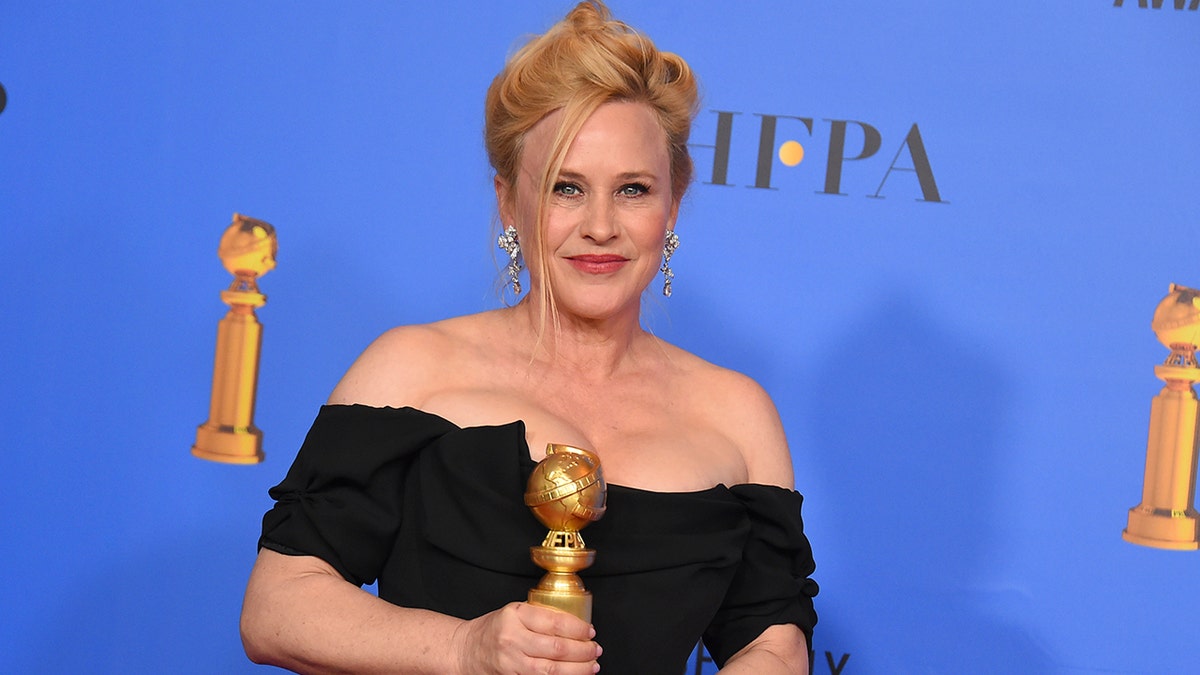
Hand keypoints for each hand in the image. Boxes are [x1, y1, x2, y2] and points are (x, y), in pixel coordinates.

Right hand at [451, 602, 601, 673]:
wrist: (465, 650)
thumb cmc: (492, 630)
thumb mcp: (513, 613)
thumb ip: (539, 616)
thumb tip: (575, 624)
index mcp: (514, 615)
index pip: (555, 622)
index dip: (578, 629)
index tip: (590, 631)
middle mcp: (512, 639)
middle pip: (557, 649)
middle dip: (583, 651)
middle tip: (595, 650)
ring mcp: (510, 663)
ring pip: (552, 671)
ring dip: (577, 670)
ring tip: (591, 666)